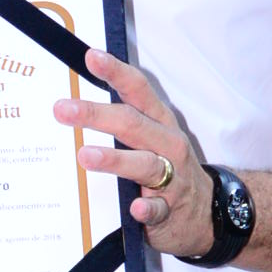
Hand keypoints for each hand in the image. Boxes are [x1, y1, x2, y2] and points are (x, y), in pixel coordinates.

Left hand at [54, 47, 216, 259]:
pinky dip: (147, 208)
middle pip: (132, 124)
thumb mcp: (151, 137)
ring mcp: (171, 179)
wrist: (208, 213)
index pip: (137, 91)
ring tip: (86, 155)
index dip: (116, 73)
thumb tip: (75, 104)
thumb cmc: (169, 168)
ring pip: (145, 164)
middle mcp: (167, 145)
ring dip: (115, 159)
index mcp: (159, 123)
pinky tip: (135, 208)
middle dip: (97, 115)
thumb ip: (122, 121)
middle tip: (63, 109)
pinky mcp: (169, 211)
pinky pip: (158, 209)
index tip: (92, 57)